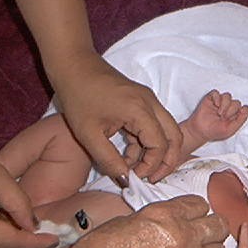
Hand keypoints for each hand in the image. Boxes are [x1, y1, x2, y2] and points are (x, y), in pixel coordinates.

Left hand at [51, 50, 182, 182]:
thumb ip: (109, 161)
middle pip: (174, 137)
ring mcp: (148, 100)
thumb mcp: (88, 135)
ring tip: (135, 168)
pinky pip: (155, 125)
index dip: (151, 166)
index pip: (160, 145)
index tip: (134, 178)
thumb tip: (125, 181)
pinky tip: (128, 154)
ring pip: (167, 132)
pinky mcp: (142, 100)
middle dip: (166, 161)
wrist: (72, 66)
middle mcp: (151, 103)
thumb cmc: (78, 96)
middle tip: (151, 178)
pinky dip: (147, 142)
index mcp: (140, 110)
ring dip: (156, 152)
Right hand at [61, 195, 228, 247]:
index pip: (199, 204)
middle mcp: (183, 236)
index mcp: (165, 214)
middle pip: (218, 226)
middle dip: (211, 227)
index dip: (194, 209)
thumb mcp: (125, 221)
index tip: (190, 215)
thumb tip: (163, 221)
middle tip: (200, 233)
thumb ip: (153, 219)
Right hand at [185, 90, 247, 142]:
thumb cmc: (215, 131)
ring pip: (228, 96)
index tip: (233, 118)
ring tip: (218, 113)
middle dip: (230, 111)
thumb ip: (241, 119)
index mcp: (235, 115)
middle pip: (236, 102)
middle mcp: (229, 107)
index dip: (240, 112)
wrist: (200, 131)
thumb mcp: (231, 129)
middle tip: (223, 117)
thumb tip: (247, 108)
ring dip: (224, 105)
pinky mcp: (211, 98)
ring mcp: (220, 102)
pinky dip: (216, 99)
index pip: (244, 108)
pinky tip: (214, 105)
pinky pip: (216, 93)